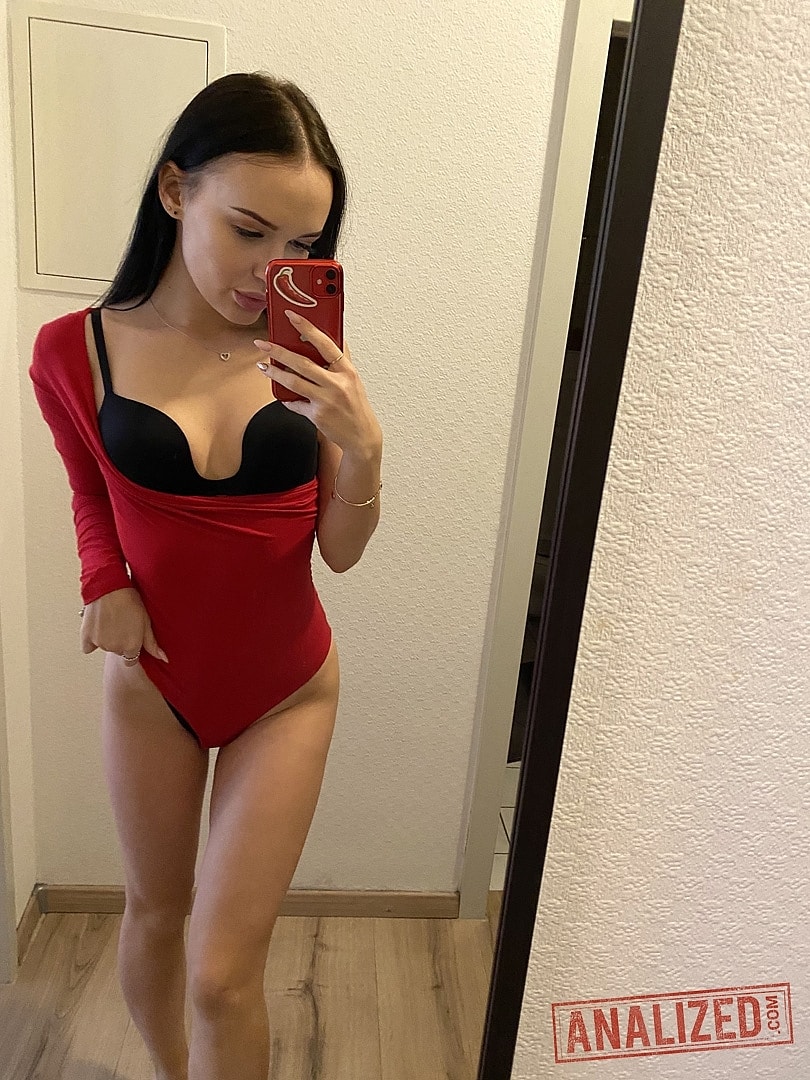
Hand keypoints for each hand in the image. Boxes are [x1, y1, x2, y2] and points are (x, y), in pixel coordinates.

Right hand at [81, 587, 168, 666]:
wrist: (110, 586)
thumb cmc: (130, 600)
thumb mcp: (146, 621)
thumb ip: (152, 643)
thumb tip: (163, 659)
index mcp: (131, 646)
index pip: (131, 660)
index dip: (132, 649)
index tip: (131, 637)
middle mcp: (115, 648)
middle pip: (118, 651)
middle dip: (120, 641)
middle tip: (122, 623)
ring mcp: (100, 643)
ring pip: (105, 647)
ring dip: (107, 639)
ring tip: (111, 620)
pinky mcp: (86, 636)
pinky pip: (87, 647)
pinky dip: (91, 641)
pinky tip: (97, 628)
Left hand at [254, 310, 381, 454]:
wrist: (361, 435)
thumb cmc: (356, 407)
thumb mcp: (353, 380)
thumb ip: (341, 360)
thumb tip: (332, 339)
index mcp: (346, 371)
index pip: (325, 344)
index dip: (307, 328)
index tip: (292, 316)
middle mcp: (336, 384)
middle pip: (302, 363)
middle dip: (279, 351)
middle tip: (263, 344)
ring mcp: (326, 400)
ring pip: (293, 381)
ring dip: (275, 373)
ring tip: (263, 366)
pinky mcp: (317, 415)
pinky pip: (295, 403)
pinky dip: (287, 399)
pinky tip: (282, 394)